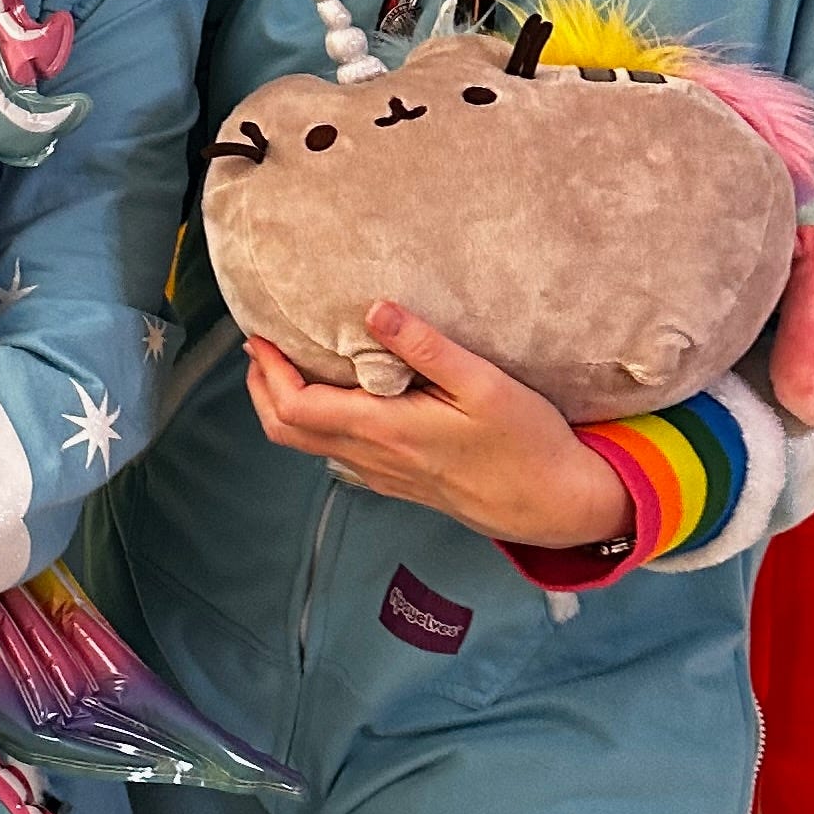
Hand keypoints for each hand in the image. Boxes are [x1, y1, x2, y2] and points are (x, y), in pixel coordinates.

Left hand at [244, 305, 633, 552]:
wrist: (554, 504)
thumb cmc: (526, 442)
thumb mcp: (484, 384)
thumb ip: (425, 346)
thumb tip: (374, 308)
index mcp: (386, 431)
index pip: (297, 407)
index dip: (268, 372)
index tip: (260, 336)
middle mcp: (374, 458)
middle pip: (287, 432)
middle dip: (261, 389)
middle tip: (260, 348)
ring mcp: (384, 475)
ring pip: (309, 446)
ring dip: (284, 407)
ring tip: (286, 365)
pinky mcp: (398, 481)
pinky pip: (337, 455)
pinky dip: (315, 424)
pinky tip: (334, 397)